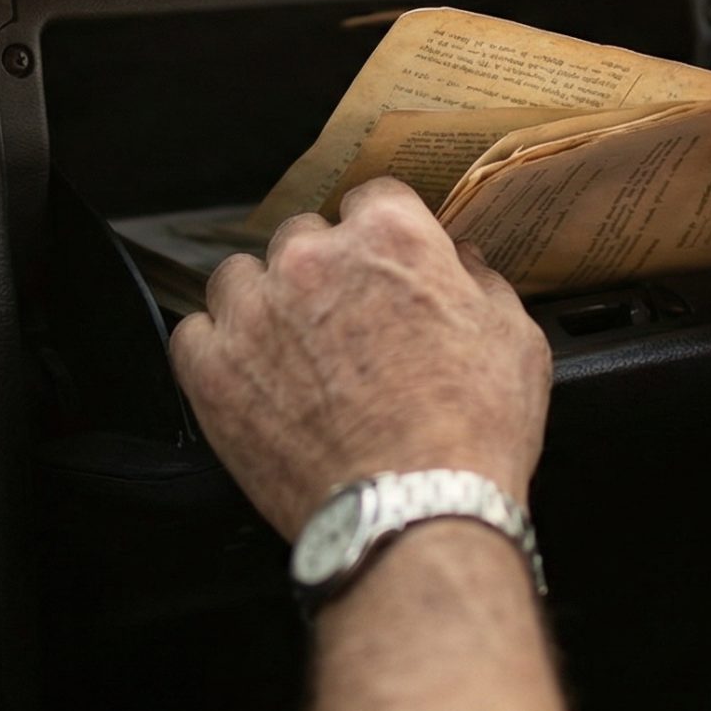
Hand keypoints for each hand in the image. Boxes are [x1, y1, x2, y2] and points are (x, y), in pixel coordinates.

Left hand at [169, 177, 549, 537]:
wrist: (415, 512)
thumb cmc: (473, 431)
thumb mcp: (514, 338)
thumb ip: (481, 282)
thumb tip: (462, 262)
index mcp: (389, 236)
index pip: (371, 198)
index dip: (381, 236)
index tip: (383, 267)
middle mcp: (312, 259)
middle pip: (303, 238)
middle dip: (322, 273)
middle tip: (345, 326)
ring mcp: (254, 311)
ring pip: (241, 278)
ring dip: (263, 304)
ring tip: (292, 355)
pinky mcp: (212, 368)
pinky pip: (195, 334)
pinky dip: (218, 352)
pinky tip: (250, 380)